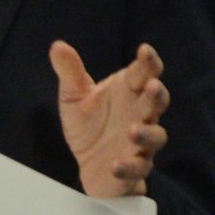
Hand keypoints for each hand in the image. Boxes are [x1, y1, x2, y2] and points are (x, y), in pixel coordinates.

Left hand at [49, 40, 168, 197]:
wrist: (88, 164)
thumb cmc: (89, 125)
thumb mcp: (73, 97)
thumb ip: (70, 72)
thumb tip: (58, 46)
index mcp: (128, 92)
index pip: (143, 73)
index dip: (148, 62)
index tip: (144, 50)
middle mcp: (140, 115)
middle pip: (156, 103)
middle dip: (156, 95)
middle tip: (153, 86)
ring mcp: (140, 143)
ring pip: (155, 137)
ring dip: (146, 134)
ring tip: (132, 130)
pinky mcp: (135, 168)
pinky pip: (137, 169)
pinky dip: (128, 167)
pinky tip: (116, 165)